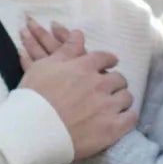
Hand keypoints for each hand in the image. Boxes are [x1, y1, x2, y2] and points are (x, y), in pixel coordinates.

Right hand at [18, 23, 134, 157]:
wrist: (32, 130)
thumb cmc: (33, 96)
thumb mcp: (44, 66)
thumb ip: (66, 50)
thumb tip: (79, 33)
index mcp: (83, 67)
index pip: (104, 58)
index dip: (107, 60)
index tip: (109, 63)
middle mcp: (99, 84)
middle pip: (118, 78)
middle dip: (115, 82)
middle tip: (110, 88)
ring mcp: (107, 106)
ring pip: (126, 97)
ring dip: (121, 99)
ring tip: (116, 104)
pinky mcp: (111, 128)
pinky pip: (130, 119)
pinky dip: (127, 117)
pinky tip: (122, 118)